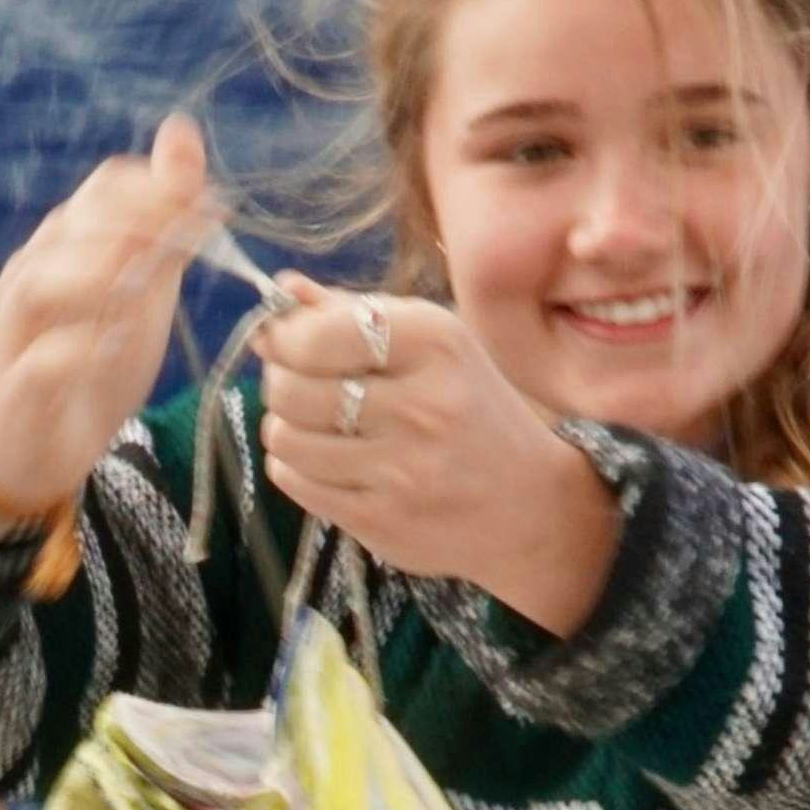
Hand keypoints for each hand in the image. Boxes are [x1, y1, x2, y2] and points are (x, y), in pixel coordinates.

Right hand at [0, 117, 212, 555]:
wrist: (41, 445)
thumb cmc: (94, 359)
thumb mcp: (143, 290)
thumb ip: (167, 226)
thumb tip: (185, 135)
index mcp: (67, 239)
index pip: (110, 185)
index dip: (165, 191)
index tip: (214, 214)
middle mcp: (34, 268)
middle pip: (84, 223)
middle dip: (146, 227)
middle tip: (195, 246)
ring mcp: (18, 326)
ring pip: (50, 278)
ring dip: (108, 279)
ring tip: (151, 295)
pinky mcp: (17, 384)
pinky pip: (45, 357)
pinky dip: (82, 351)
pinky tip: (115, 352)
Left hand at [258, 275, 620, 625]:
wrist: (530, 506)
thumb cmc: (471, 412)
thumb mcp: (433, 346)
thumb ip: (355, 313)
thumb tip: (280, 290)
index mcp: (435, 342)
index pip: (317, 335)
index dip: (283, 339)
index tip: (284, 344)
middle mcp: (421, 404)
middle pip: (292, 388)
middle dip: (279, 383)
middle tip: (295, 387)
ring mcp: (402, 468)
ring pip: (286, 438)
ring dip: (284, 428)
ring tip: (311, 426)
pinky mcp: (383, 519)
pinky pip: (297, 483)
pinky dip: (294, 467)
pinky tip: (322, 461)